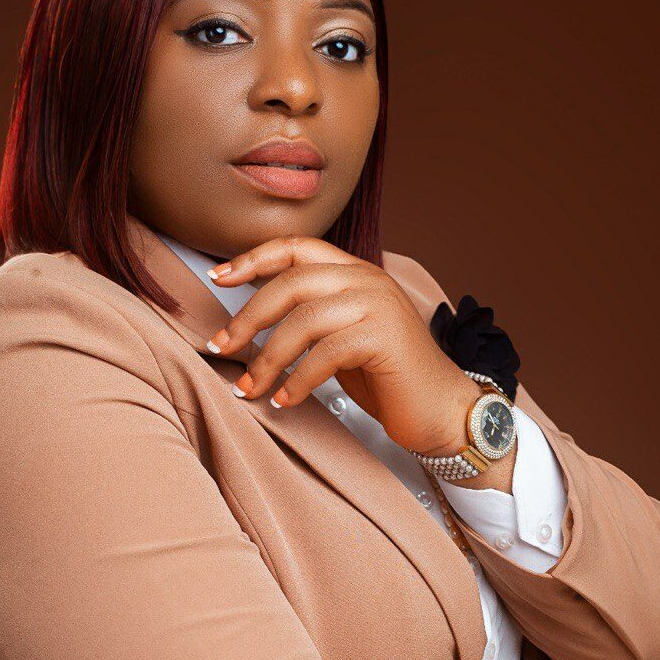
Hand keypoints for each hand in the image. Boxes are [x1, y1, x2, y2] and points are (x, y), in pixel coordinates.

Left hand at [204, 235, 478, 454]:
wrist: (443, 412)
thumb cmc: (388, 379)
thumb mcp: (342, 336)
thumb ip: (310, 317)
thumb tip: (250, 319)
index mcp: (356, 272)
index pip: (297, 247)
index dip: (252, 258)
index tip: (216, 278)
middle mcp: (368, 280)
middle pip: (291, 282)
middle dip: (247, 317)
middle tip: (219, 347)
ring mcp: (379, 306)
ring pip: (303, 320)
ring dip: (266, 358)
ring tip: (248, 388)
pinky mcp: (384, 338)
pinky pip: (324, 354)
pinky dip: (297, 381)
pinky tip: (285, 401)